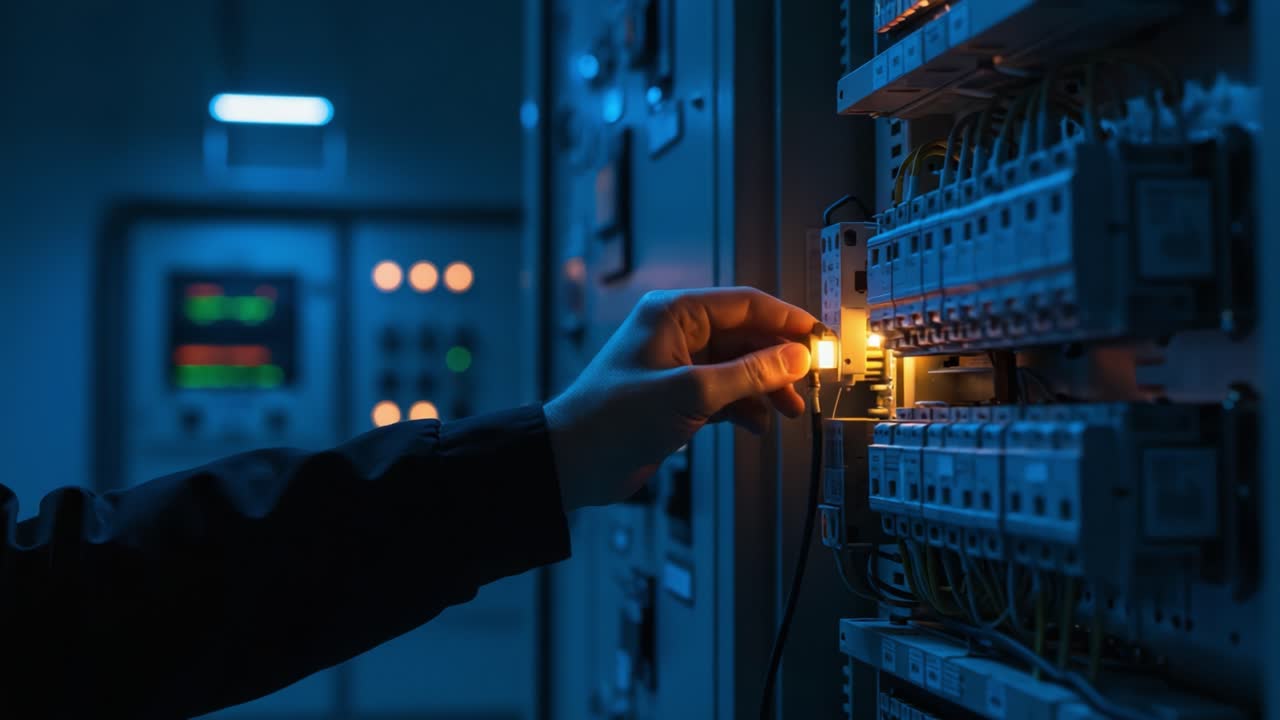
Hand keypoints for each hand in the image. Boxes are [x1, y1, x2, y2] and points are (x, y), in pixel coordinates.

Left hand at [544, 287, 816, 509]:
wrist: (573, 462)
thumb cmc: (613, 418)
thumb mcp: (692, 392)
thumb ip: (749, 374)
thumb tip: (794, 357)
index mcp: (674, 314)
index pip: (745, 304)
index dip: (786, 320)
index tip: (819, 338)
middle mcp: (677, 334)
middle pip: (746, 337)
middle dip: (779, 362)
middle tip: (809, 382)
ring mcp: (677, 367)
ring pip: (739, 368)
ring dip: (765, 388)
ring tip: (789, 411)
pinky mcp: (677, 398)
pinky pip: (725, 394)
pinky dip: (744, 408)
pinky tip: (757, 425)